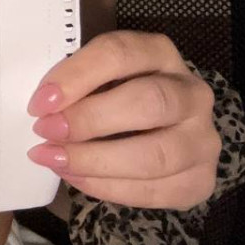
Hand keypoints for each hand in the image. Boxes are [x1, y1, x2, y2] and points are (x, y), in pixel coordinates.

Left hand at [25, 30, 219, 209]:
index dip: (78, 76)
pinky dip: (109, 188)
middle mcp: (192, 93)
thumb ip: (78, 80)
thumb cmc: (119, 92)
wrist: (165, 128)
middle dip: (90, 120)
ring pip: (155, 154)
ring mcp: (202, 139)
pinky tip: (77, 178)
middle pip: (148, 102)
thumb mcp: (101, 74)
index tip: (41, 101)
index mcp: (160, 52)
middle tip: (47, 131)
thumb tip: (42, 106)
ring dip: (96, 161)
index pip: (120, 53)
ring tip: (56, 159)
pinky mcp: (201, 180)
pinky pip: (156, 191)